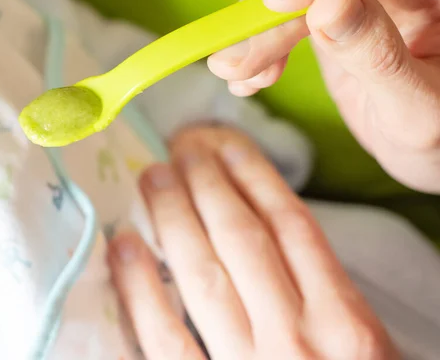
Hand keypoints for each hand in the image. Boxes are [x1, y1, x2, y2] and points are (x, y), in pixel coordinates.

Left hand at [108, 126, 397, 358]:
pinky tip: (123, 248)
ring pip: (202, 275)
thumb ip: (321, 297)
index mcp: (346, 324)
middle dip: (208, 185)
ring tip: (151, 179)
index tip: (225, 144)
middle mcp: (299, 339)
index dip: (253, 176)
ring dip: (172, 219)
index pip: (291, 225)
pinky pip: (161, 340)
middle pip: (242, 238)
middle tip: (180, 150)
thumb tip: (268, 232)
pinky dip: (139, 290)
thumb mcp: (359, 351)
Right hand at [208, 0, 439, 193]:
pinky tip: (251, 80)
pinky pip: (280, 12)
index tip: (284, 1)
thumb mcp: (418, 107)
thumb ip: (379, 56)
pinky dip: (257, 43)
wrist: (428, 151)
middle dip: (271, 4)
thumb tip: (327, 6)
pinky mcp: (328, 11)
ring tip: (238, 74)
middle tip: (238, 56)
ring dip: (256, 29)